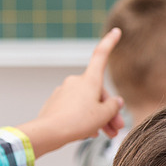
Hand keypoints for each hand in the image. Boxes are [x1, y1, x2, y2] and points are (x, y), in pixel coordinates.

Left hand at [18, 28, 125, 156]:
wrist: (48, 133)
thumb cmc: (78, 122)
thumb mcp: (103, 115)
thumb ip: (113, 106)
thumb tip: (115, 102)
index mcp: (89, 80)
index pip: (101, 55)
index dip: (110, 42)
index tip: (116, 31)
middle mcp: (76, 82)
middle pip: (98, 92)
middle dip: (108, 110)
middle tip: (117, 128)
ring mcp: (64, 93)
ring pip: (87, 103)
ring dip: (98, 117)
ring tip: (106, 135)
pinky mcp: (55, 104)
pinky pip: (75, 109)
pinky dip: (84, 119)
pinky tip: (90, 133)